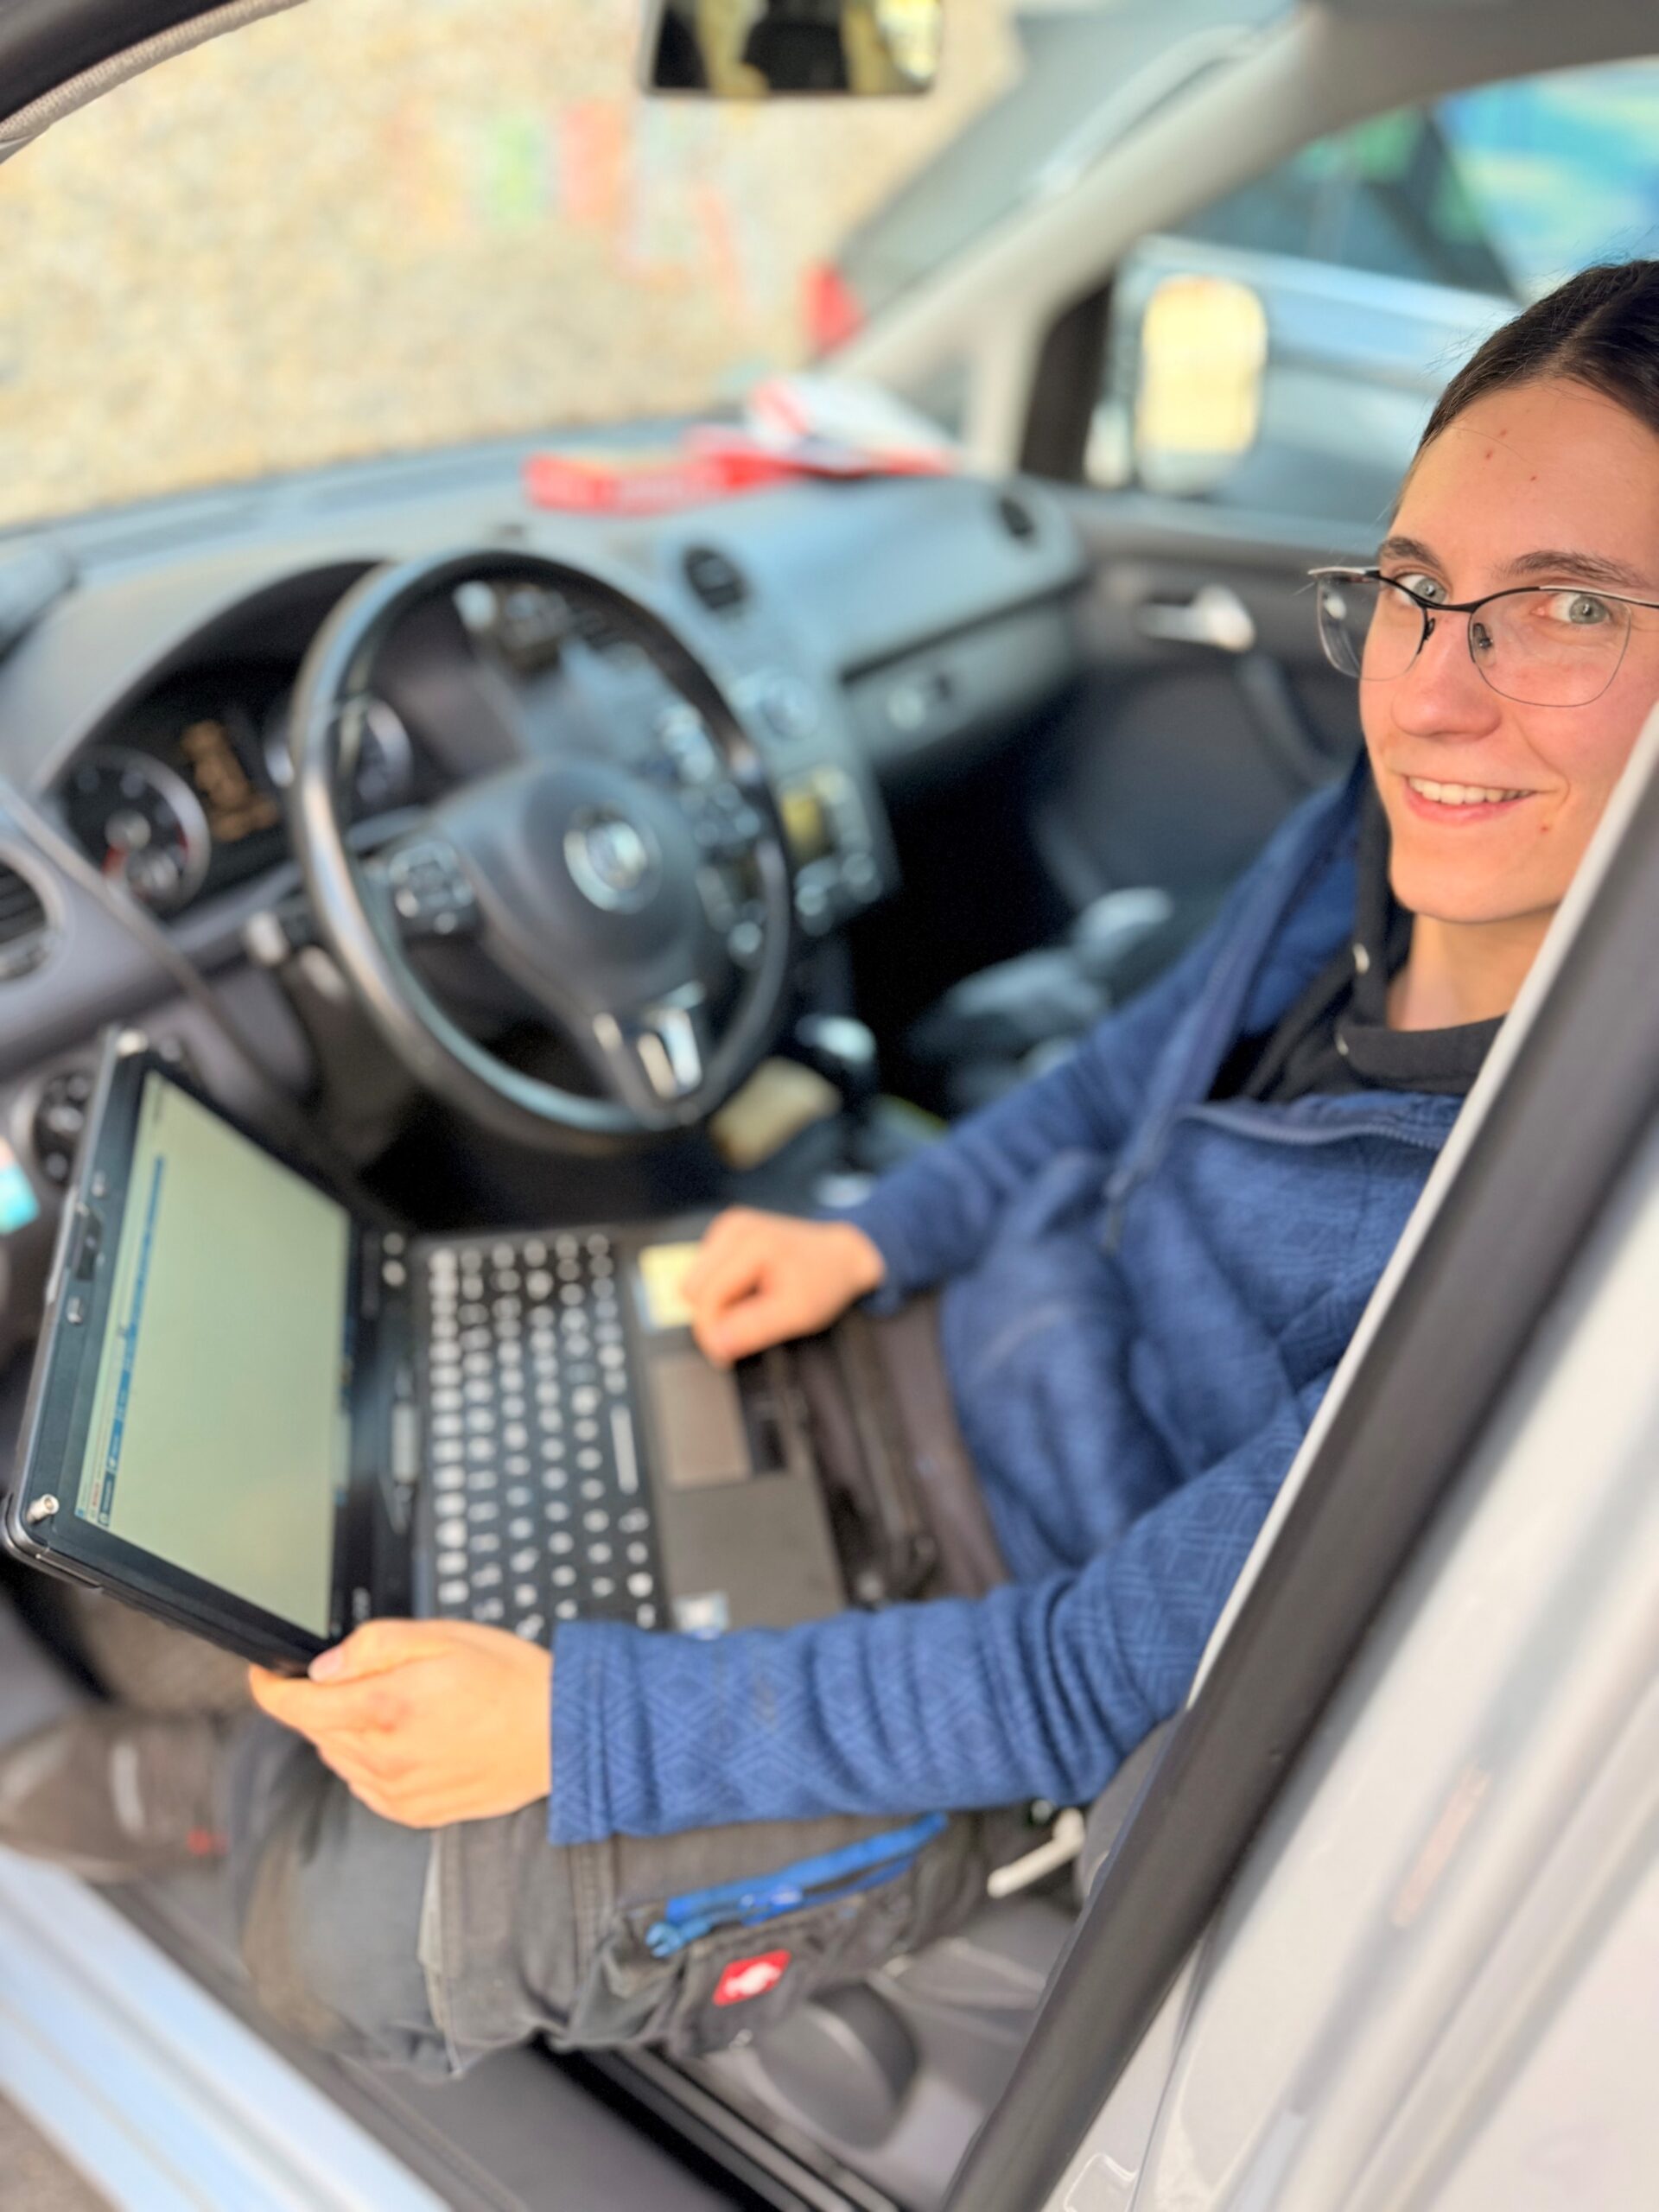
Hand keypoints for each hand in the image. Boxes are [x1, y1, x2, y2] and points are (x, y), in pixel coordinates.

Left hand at [249, 1619, 551, 1829]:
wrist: (561, 1734)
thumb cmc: (510, 1681)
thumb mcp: (442, 1637)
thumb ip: (374, 1645)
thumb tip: (324, 1667)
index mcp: (385, 1709)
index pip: (296, 1707)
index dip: (270, 1687)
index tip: (265, 1675)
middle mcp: (384, 1759)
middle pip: (316, 1730)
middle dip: (323, 1700)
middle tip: (366, 1675)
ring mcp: (397, 1792)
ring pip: (339, 1757)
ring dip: (347, 1729)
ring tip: (398, 1703)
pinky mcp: (413, 1812)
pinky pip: (365, 1784)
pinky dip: (370, 1759)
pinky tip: (407, 1737)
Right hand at [681, 1207, 884, 1365]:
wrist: (840, 1255)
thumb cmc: (824, 1281)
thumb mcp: (797, 1314)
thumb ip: (753, 1329)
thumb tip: (716, 1345)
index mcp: (752, 1242)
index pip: (706, 1296)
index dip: (712, 1331)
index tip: (726, 1356)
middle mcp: (734, 1227)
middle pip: (691, 1288)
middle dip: (712, 1317)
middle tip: (743, 1332)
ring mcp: (728, 1226)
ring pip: (692, 1283)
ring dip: (715, 1305)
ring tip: (750, 1307)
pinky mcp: (725, 1233)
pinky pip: (703, 1274)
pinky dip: (721, 1291)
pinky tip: (748, 1291)